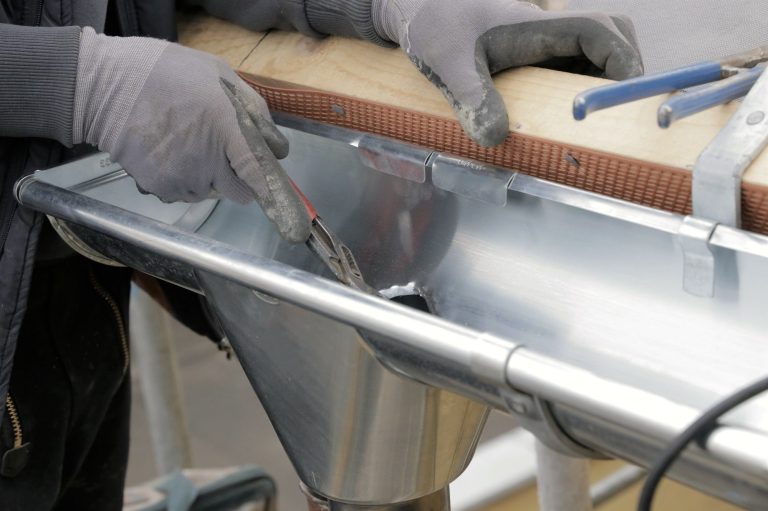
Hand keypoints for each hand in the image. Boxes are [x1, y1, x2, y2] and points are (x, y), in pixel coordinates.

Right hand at [73, 28, 310, 242]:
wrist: (106, 87)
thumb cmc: (166, 74)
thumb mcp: (219, 76)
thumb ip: (254, 111)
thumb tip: (277, 146)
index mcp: (227, 126)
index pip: (259, 171)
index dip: (274, 192)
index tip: (287, 210)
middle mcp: (209, 157)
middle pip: (240, 192)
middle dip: (240, 180)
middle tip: (225, 155)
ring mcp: (184, 176)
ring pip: (211, 192)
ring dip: (209, 177)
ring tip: (188, 144)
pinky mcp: (162, 187)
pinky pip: (185, 193)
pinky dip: (183, 180)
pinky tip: (171, 153)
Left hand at [372, 0, 643, 145]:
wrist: (413, 9)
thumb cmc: (430, 24)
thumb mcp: (448, 63)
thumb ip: (472, 98)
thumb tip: (496, 139)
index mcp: (534, 26)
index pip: (597, 31)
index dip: (621, 59)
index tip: (629, 93)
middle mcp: (545, 31)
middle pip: (609, 36)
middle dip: (623, 69)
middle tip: (618, 113)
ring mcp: (538, 43)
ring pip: (591, 53)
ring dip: (602, 81)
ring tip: (596, 123)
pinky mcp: (528, 56)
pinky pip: (567, 67)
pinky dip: (578, 88)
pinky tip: (563, 120)